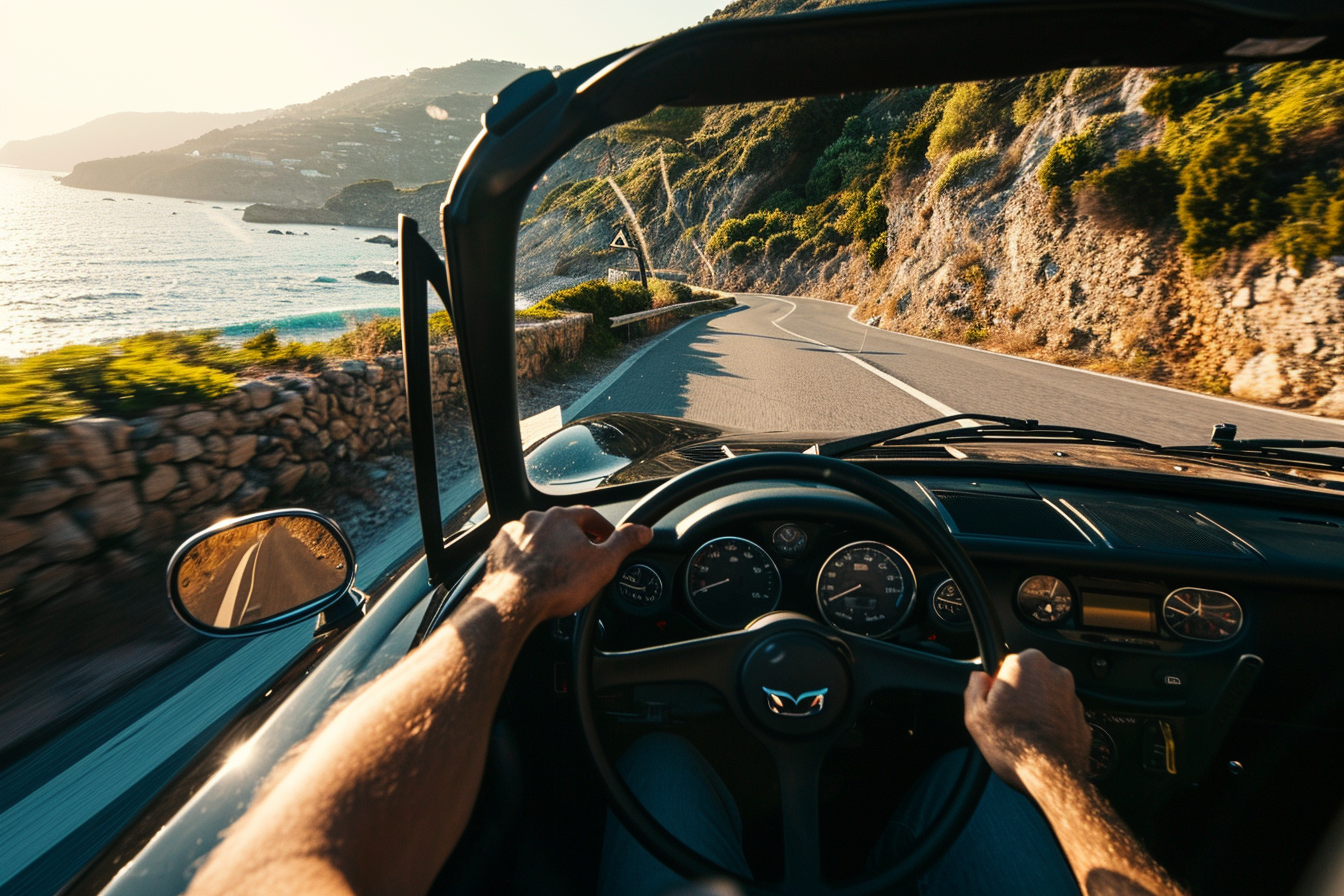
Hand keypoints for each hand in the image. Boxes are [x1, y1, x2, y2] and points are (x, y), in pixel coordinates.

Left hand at [484, 506, 651, 620]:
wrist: (513, 603)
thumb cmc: (555, 584)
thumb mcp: (603, 564)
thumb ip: (625, 543)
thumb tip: (643, 531)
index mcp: (562, 518)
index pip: (591, 516)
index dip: (603, 530)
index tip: (608, 543)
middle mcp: (536, 519)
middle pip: (564, 526)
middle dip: (576, 540)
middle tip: (585, 561)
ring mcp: (515, 534)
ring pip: (539, 537)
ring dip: (550, 548)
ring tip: (558, 571)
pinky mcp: (499, 550)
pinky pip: (519, 550)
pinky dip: (528, 559)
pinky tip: (535, 575)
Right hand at [963, 649, 1090, 790]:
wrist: (1050, 777)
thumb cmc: (1014, 745)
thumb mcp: (975, 714)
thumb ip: (974, 686)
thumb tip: (979, 678)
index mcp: (1029, 663)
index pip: (1006, 662)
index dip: (997, 685)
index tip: (995, 702)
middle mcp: (1055, 673)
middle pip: (1028, 677)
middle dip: (1018, 693)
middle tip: (1006, 719)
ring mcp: (1072, 695)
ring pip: (1045, 695)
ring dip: (1034, 708)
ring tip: (1022, 733)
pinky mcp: (1083, 717)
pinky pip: (1059, 713)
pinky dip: (1049, 722)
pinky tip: (1037, 740)